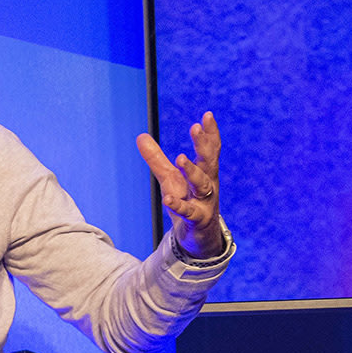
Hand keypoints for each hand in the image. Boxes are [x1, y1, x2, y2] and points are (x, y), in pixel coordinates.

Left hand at [135, 112, 223, 257]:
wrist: (198, 237)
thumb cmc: (187, 201)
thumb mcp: (169, 178)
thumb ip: (156, 159)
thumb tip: (141, 135)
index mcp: (205, 173)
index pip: (211, 150)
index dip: (210, 134)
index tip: (207, 115)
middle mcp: (208, 185)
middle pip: (209, 162)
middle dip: (204, 145)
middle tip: (196, 128)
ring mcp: (205, 203)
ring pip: (202, 185)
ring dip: (193, 171)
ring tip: (181, 157)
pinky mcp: (197, 220)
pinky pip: (189, 211)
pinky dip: (179, 205)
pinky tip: (168, 198)